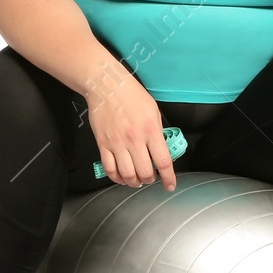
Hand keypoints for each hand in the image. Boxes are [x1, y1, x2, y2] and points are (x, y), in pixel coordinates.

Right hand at [85, 76, 176, 190]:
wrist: (107, 86)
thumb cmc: (132, 95)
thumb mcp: (154, 111)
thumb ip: (158, 132)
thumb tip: (161, 151)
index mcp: (151, 130)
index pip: (163, 161)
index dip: (168, 178)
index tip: (170, 186)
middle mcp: (134, 139)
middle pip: (144, 172)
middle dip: (150, 180)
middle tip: (151, 178)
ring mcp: (117, 143)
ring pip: (127, 174)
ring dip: (134, 182)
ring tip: (137, 180)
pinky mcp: (103, 144)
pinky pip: (109, 169)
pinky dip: (117, 178)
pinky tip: (121, 177)